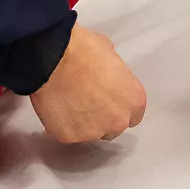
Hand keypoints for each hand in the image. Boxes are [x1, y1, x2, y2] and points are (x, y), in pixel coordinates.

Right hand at [28, 26, 146, 142]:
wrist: (55, 59)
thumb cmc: (85, 51)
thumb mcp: (112, 55)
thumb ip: (115, 75)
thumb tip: (106, 76)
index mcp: (134, 100)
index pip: (133, 115)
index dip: (119, 107)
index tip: (108, 101)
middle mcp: (118, 121)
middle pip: (113, 128)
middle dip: (102, 118)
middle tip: (87, 101)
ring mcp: (94, 132)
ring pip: (89, 133)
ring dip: (82, 122)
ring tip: (69, 102)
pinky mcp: (70, 137)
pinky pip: (67, 134)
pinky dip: (62, 124)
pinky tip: (57, 107)